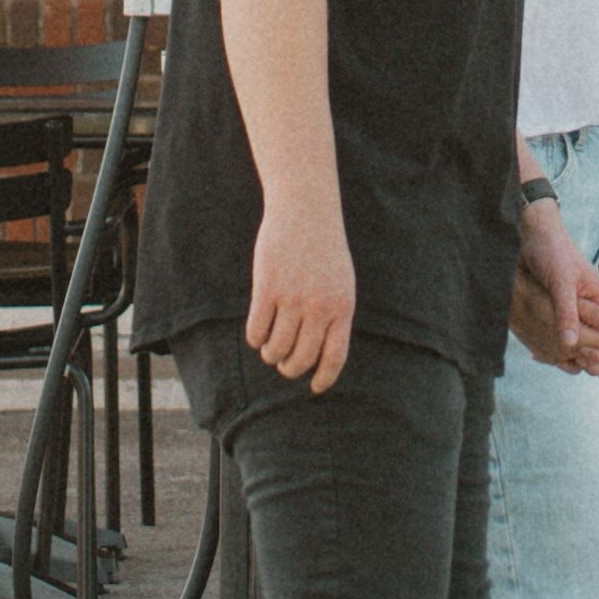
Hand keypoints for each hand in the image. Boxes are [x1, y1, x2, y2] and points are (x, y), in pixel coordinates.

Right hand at [247, 204, 362, 390]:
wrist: (306, 211)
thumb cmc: (324, 249)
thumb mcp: (341, 282)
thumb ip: (333, 316)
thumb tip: (319, 355)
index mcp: (342, 307)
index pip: (334, 357)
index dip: (323, 378)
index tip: (314, 388)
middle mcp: (319, 307)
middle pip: (301, 358)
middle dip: (290, 368)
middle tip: (284, 365)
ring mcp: (292, 298)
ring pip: (276, 348)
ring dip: (271, 354)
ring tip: (270, 349)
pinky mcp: (267, 289)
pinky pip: (257, 330)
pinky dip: (255, 338)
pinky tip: (257, 334)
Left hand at [508, 210, 598, 373]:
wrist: (538, 234)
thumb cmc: (552, 251)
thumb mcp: (560, 281)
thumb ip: (567, 312)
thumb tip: (571, 345)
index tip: (578, 356)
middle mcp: (598, 307)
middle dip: (590, 357)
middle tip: (563, 359)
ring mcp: (584, 309)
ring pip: (589, 343)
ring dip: (574, 354)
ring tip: (547, 355)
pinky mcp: (569, 310)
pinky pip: (573, 336)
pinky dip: (561, 347)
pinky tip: (540, 350)